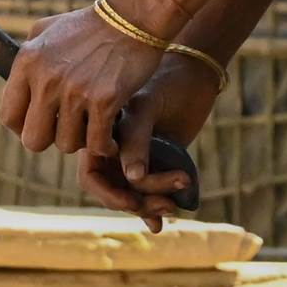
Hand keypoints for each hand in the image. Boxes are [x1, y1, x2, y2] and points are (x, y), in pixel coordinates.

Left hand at [2, 7, 164, 164]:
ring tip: (91, 128)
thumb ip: (26, 58)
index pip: (8, 115)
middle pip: (33, 140)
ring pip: (66, 144)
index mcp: (28, 61)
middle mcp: (47, 79)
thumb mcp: (47, 29)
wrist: (133, 17)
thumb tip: (16, 87)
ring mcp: (75, 91)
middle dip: (50, 140)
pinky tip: (111, 139)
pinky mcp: (105, 100)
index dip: (21, 128)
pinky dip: (105, 146)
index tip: (40, 125)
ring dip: (81, 141)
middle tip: (66, 130)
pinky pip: (97, 143)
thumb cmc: (90, 25)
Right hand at [81, 55, 216, 228]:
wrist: (195, 75)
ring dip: (152, 205)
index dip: (108, 195)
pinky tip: (176, 211)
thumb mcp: (147, 107)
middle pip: (115, 192)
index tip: (132, 200)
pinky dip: (161, 205)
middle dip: (138, 202)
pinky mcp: (159, 163)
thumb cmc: (165, 82)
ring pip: (137, 195)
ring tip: (174, 206)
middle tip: (166, 203)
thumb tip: (132, 179)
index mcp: (100, 136)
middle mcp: (115, 151)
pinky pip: (154, 191)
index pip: (91, 178)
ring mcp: (137, 158)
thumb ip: (136, 140)